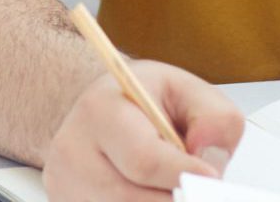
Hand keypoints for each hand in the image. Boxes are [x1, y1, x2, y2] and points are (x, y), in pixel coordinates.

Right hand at [42, 62, 244, 201]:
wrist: (100, 112)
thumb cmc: (142, 100)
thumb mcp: (186, 90)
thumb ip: (213, 118)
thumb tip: (210, 161)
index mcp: (101, 110)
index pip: (143, 160)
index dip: (184, 175)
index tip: (210, 178)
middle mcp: (73, 150)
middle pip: (136, 200)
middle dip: (177, 196)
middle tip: (198, 187)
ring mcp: (66, 185)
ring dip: (160, 201)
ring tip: (169, 183)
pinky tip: (150, 191)